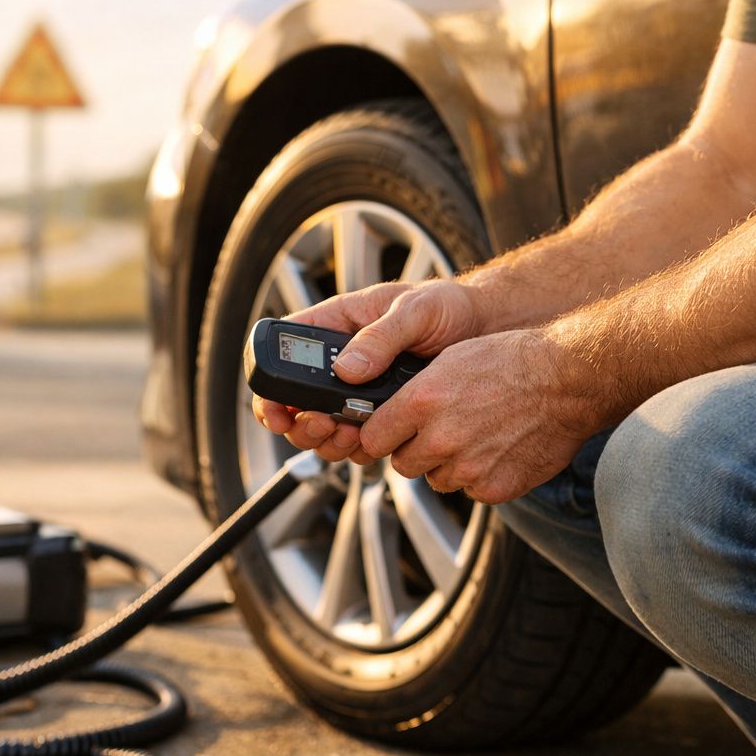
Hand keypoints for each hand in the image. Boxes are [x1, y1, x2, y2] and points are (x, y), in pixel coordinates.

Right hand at [253, 278, 483, 461]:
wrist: (486, 331)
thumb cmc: (448, 307)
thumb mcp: (415, 310)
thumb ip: (380, 336)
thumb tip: (346, 368)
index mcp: (336, 325)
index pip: (284, 353)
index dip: (269, 386)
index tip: (277, 410)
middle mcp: (341, 360)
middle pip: (295, 402)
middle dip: (301, 423)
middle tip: (323, 425)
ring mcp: (358, 390)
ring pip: (322, 427)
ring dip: (327, 440)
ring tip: (348, 434)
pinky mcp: (381, 414)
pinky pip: (356, 440)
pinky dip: (357, 449)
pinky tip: (372, 441)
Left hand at [356, 329, 597, 503]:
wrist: (566, 381)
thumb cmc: (513, 362)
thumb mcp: (451, 360)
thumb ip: (413, 393)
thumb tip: (388, 417)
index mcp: (423, 401)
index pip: (372, 438)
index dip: (381, 435)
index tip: (388, 433)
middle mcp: (440, 438)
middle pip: (402, 464)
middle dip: (416, 451)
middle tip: (441, 431)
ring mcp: (467, 467)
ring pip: (436, 479)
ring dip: (449, 464)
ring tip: (477, 435)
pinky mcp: (492, 488)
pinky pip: (470, 489)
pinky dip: (480, 475)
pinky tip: (498, 449)